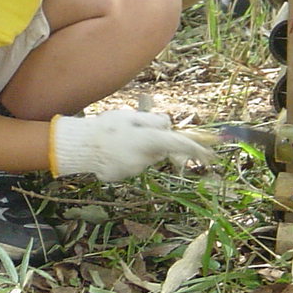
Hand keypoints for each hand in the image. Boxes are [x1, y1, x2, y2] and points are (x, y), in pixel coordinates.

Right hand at [50, 110, 216, 181]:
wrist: (80, 145)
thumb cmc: (108, 126)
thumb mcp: (132, 117)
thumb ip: (154, 121)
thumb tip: (170, 126)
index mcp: (148, 140)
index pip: (179, 144)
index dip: (197, 149)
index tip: (211, 155)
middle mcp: (144, 158)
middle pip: (162, 150)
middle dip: (157, 141)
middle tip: (138, 130)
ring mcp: (134, 170)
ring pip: (148, 156)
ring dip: (142, 147)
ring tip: (120, 137)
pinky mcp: (124, 175)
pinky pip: (134, 163)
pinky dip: (129, 155)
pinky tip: (114, 148)